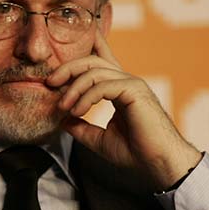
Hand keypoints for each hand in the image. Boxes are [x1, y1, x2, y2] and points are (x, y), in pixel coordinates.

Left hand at [47, 29, 201, 189]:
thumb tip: (62, 120)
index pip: (104, 61)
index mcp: (121, 90)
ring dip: (73, 88)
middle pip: (93, 61)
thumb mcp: (100, 140)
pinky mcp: (134, 90)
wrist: (158, 163)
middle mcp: (127, 82)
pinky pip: (102, 85)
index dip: (91, 47)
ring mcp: (132, 84)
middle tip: (50, 83)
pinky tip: (77, 111)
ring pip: (95, 71)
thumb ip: (82, 128)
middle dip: (68, 68)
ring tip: (63, 107)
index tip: (73, 46)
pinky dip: (85, 97)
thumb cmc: (136, 153)